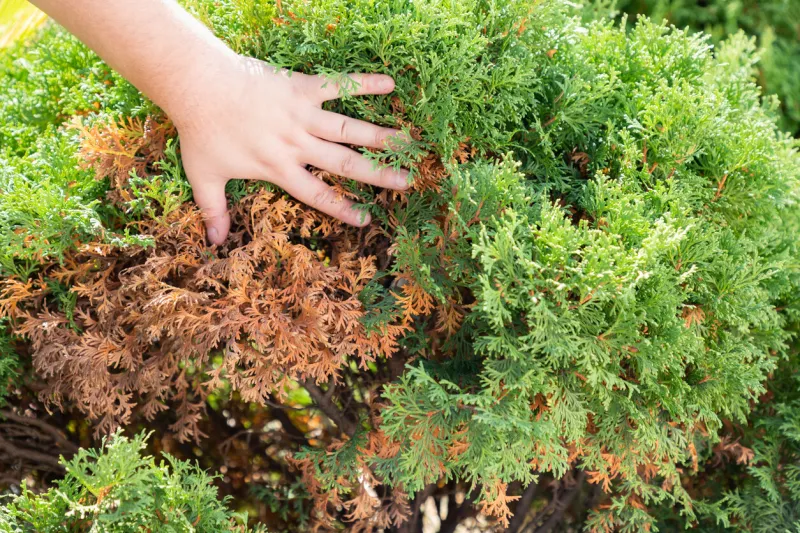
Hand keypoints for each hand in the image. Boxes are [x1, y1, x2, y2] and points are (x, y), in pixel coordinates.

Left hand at [172, 56, 409, 244]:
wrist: (198, 85)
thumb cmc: (200, 131)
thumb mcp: (203, 176)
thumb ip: (214, 210)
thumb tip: (214, 243)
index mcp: (279, 168)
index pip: (317, 194)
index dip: (341, 208)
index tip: (366, 219)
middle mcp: (297, 144)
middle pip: (344, 163)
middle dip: (378, 174)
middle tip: (407, 181)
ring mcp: (302, 115)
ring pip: (348, 129)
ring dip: (380, 137)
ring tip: (409, 143)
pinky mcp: (301, 87)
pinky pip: (337, 85)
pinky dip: (363, 84)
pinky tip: (390, 84)